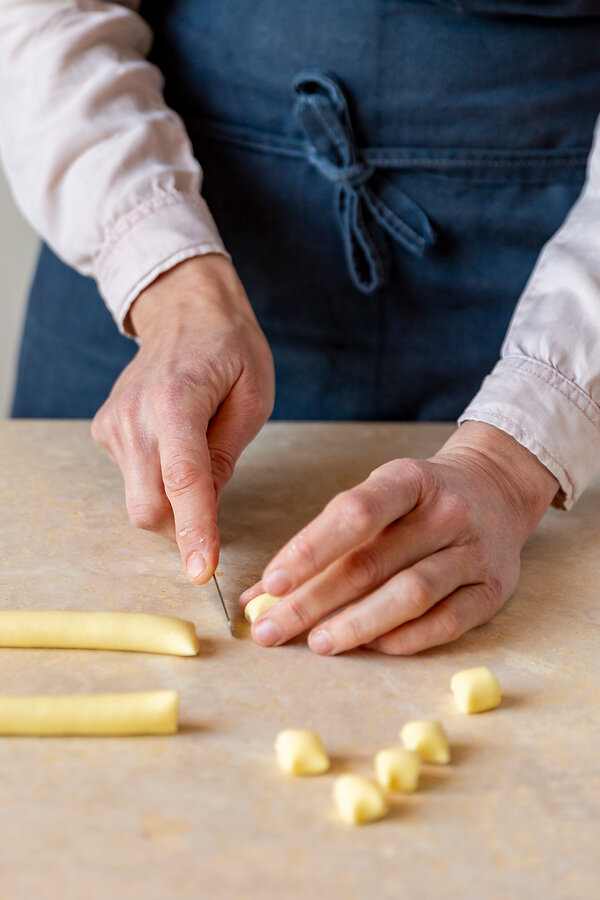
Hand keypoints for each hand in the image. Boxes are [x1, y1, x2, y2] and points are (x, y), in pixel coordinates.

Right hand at [91, 254, 273, 583]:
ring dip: (172, 503)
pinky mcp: (105, 430)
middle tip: (213, 522)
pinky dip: (157, 482)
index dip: (195, 530)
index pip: (183, 481)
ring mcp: (114, 423)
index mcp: (176, 401)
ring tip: (199, 456)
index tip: (202, 571)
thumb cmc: (231, 349)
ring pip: (139, 498)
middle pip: (148, 506)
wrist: (183, 309)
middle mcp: (135, 415)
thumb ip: (227, 455)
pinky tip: (176, 447)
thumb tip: (205, 509)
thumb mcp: (253, 399)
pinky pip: (132, 479)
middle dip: (181, 530)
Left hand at [239, 422, 557, 654]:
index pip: (354, 513)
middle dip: (313, 601)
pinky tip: (370, 647)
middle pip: (371, 563)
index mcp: (410, 479)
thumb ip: (324, 539)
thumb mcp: (377, 495)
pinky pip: (446, 622)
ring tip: (317, 644)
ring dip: (357, 624)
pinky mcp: (493, 589)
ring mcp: (475, 551)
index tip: (272, 583)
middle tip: (271, 630)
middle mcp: (447, 512)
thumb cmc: (419, 499)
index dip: (310, 550)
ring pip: (410, 595)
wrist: (498, 489)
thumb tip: (260, 594)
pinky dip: (404, 639)